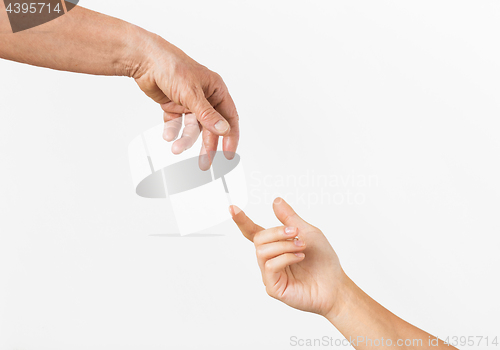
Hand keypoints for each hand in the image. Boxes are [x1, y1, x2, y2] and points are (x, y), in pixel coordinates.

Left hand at [133, 34, 238, 169]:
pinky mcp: (174, 105)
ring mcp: (189, 102)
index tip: (228, 154)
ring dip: (185, 139)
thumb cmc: (171, 67)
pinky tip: (168, 135)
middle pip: (210, 127)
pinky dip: (172, 130)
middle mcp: (205, 97)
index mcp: (216, 90)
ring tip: (176, 148)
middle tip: (205, 163)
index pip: (229, 117)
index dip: (230, 136)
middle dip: (206, 145)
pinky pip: (176, 123)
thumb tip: (223, 130)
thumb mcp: (192, 93)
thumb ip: (207, 114)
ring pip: (191, 127)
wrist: (144, 60)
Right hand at [230, 198, 346, 317]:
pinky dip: (286, 258)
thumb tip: (276, 201)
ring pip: (263, 252)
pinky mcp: (274, 288)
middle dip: (277, 232)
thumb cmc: (323, 261)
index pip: (253, 232)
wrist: (335, 284)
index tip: (232, 208)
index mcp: (275, 246)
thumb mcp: (308, 232)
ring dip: (284, 245)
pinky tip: (299, 257)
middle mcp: (270, 260)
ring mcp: (270, 275)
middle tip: (296, 233)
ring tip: (301, 247)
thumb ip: (290, 218)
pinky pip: (270, 266)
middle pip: (258, 239)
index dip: (242, 220)